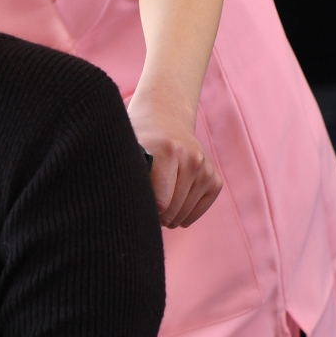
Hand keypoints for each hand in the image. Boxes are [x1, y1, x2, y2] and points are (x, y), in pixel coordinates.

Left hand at [129, 97, 220, 228]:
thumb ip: (126, 174)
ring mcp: (205, 169)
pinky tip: (173, 207)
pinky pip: (199, 210)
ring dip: (170, 217)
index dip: (145, 209)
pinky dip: (185, 215)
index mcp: (168, 150)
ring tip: (156, 206)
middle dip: (156, 215)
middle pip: (172, 210)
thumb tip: (120, 207)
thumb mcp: (128, 150)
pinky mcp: (214, 179)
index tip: (135, 204)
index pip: (160, 201)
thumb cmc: (139, 140)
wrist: (164, 119)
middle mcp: (192, 158)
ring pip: (184, 213)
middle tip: (144, 208)